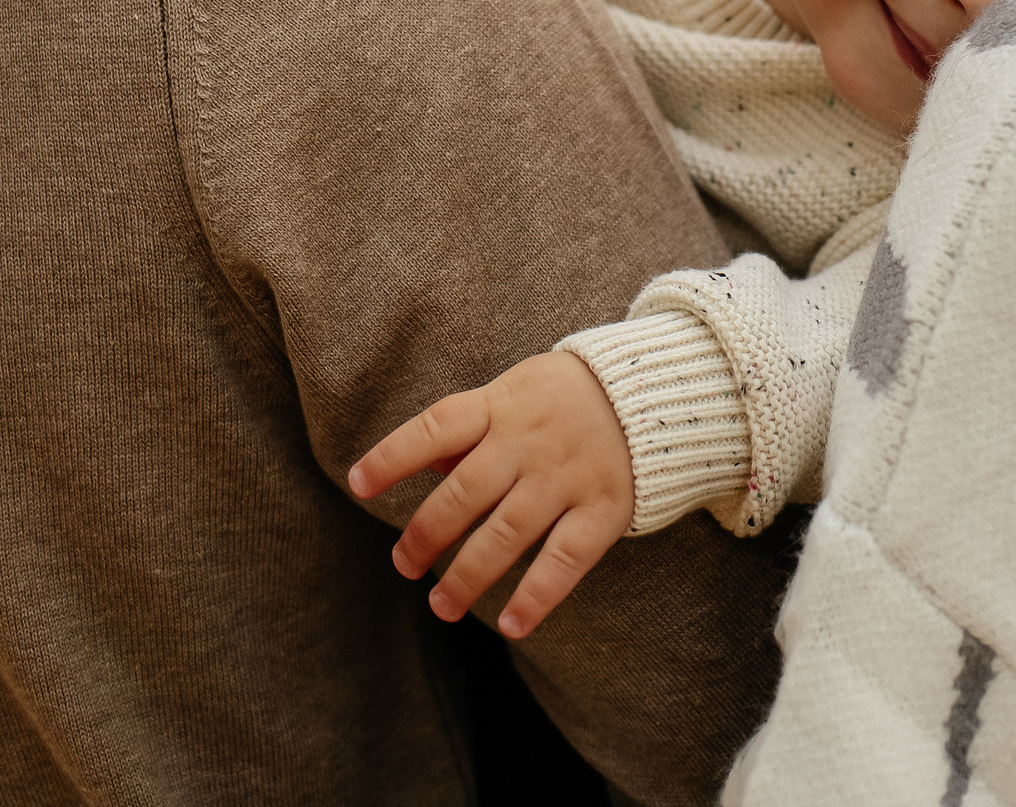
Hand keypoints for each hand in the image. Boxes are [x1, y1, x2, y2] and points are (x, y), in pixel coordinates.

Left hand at [347, 351, 634, 639]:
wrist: (658, 390)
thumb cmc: (568, 397)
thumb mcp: (517, 392)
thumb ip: (474, 428)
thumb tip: (426, 470)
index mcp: (501, 405)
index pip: (435, 428)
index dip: (393, 456)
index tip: (357, 484)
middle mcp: (529, 442)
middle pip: (463, 494)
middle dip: (424, 536)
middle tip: (403, 566)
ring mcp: (566, 476)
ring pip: (505, 535)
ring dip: (467, 576)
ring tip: (442, 606)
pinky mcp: (603, 509)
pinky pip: (564, 559)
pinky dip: (537, 596)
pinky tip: (511, 625)